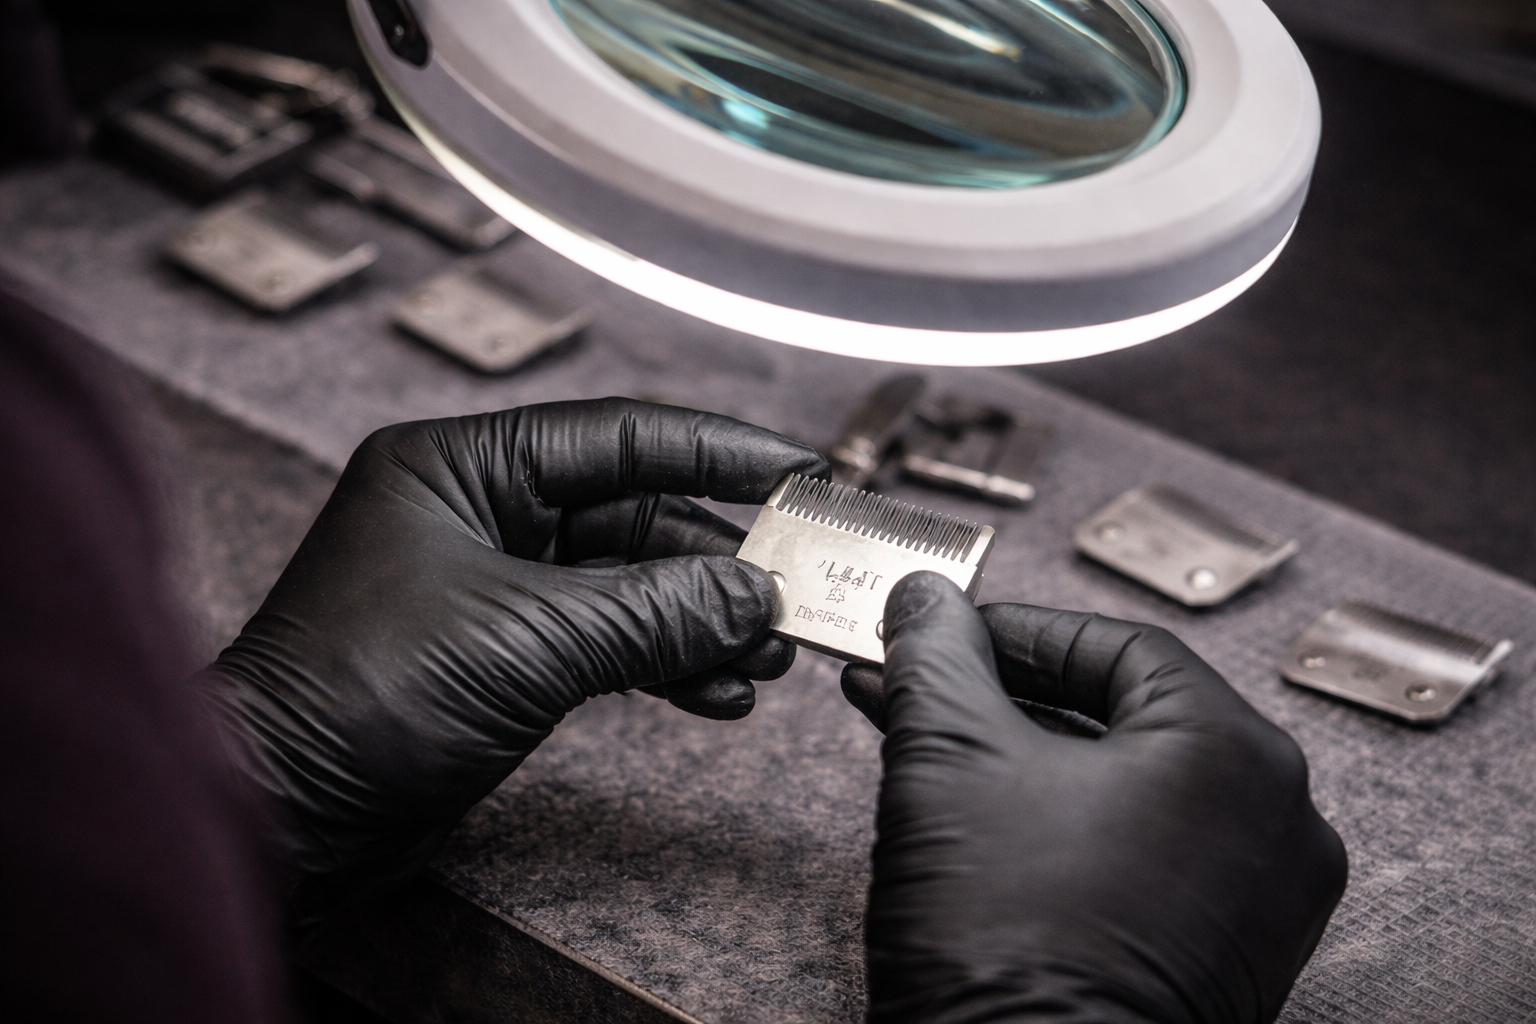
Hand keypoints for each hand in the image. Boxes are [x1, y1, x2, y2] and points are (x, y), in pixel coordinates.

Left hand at [191, 399, 825, 923]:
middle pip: (632, 515)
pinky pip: (605, 643)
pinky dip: (660, 666)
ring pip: (626, 586)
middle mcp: (478, 513)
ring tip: (765, 657)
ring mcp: (491, 587)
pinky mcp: (501, 656)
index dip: (717, 450)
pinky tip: (716, 696)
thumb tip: (754, 597)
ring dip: (698, 621)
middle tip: (794, 590)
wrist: (284, 813)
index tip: (799, 468)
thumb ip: (654, 610)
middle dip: (716, 560)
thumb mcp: (530, 638)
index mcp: (462, 466)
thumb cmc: (368, 695)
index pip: (616, 437)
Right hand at [841, 574, 1346, 1023]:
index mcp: (1235, 754)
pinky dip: (1065, 826)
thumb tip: (926, 598)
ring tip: (925, 743)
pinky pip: (1143, 855)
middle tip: (921, 681)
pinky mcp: (1227, 961)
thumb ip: (938, 657)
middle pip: (1123, 716)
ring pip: (1126, 789)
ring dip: (1021, 759)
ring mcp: (1260, 901)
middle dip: (1003, 696)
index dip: (1014, 631)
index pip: (1119, 647)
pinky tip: (981, 816)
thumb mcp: (949, 759)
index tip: (941, 631)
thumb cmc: (1004, 939)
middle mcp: (1276, 821)